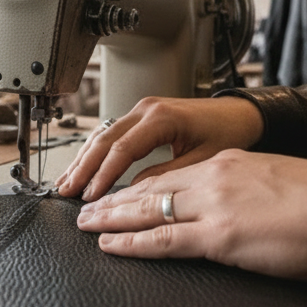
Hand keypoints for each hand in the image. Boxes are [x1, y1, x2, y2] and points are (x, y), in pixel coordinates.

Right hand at [56, 96, 263, 201]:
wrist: (240, 114)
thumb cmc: (227, 132)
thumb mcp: (201, 159)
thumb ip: (167, 175)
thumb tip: (136, 192)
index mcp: (161, 118)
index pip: (122, 149)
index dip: (103, 174)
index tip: (91, 196)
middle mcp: (147, 110)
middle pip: (104, 139)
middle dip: (83, 167)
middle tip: (66, 191)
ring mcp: (142, 110)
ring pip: (102, 134)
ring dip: (83, 160)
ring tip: (67, 182)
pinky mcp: (141, 116)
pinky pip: (111, 133)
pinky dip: (95, 152)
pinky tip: (84, 168)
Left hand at [75, 149, 306, 280]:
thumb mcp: (276, 187)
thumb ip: (248, 195)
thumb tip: (238, 213)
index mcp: (229, 165)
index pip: (172, 175)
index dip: (140, 186)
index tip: (119, 193)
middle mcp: (214, 178)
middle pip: (150, 188)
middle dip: (114, 198)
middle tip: (86, 206)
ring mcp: (213, 205)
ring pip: (147, 208)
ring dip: (111, 217)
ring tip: (86, 223)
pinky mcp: (218, 235)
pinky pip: (161, 240)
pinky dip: (130, 243)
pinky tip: (109, 244)